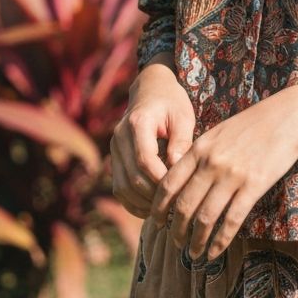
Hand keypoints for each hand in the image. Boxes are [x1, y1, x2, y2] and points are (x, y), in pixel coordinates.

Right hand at [110, 55, 195, 218]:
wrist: (150, 89)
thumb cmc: (171, 102)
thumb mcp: (183, 116)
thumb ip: (181, 142)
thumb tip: (177, 171)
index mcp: (137, 123)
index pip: (145, 161)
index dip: (161, 180)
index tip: (181, 190)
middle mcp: (119, 137)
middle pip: (132, 178)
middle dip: (154, 196)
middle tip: (177, 204)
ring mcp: (114, 149)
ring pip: (122, 187)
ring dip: (143, 203)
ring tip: (166, 209)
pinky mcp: (115, 159)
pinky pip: (119, 188)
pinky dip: (133, 202)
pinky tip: (152, 206)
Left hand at [149, 87, 297, 261]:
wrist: (288, 116)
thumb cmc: (253, 124)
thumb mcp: (219, 133)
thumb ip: (200, 154)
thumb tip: (184, 180)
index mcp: (200, 149)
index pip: (169, 184)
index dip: (159, 208)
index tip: (157, 221)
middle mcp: (211, 163)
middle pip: (184, 205)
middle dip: (176, 230)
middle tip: (175, 242)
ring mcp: (232, 175)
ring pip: (205, 218)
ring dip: (196, 241)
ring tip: (193, 254)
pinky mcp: (253, 186)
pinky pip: (231, 220)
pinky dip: (220, 241)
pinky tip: (214, 252)